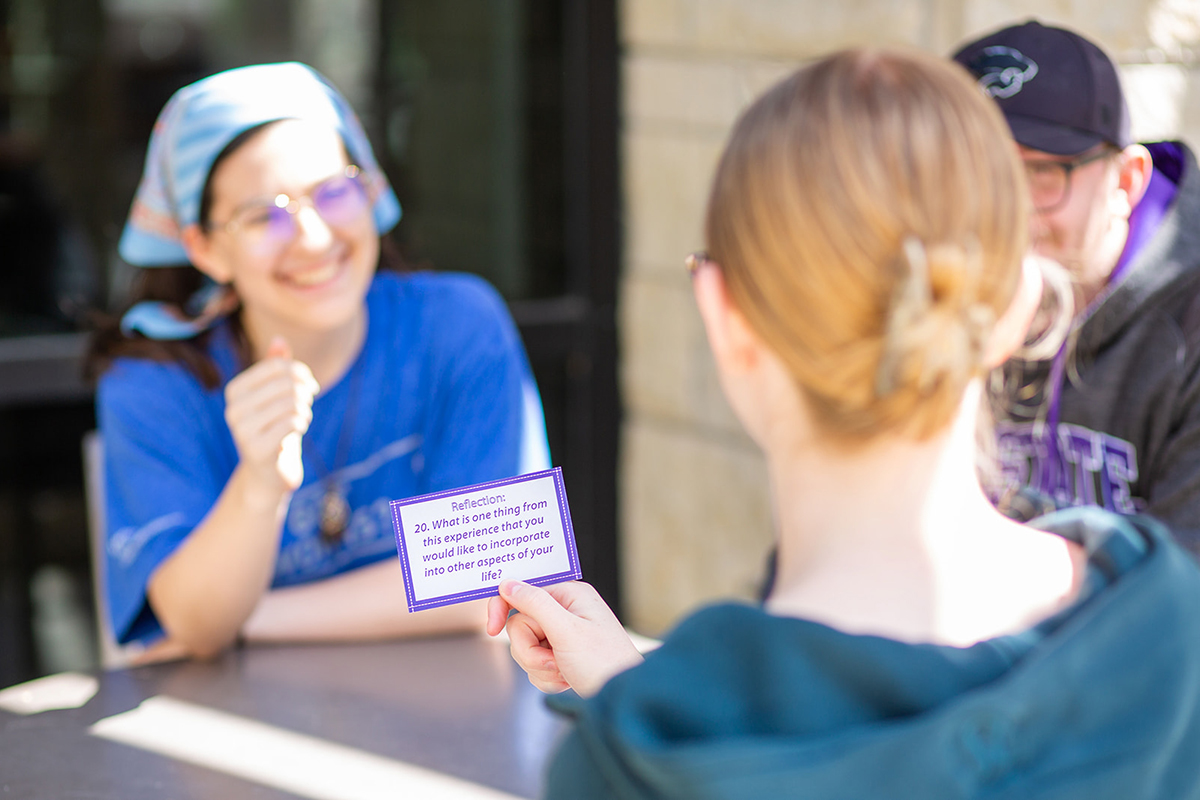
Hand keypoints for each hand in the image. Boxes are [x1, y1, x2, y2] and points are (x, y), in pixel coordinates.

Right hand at [224, 337, 319, 494]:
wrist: (268, 473)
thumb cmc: (275, 428)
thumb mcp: (276, 396)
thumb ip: (276, 368)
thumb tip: (279, 338)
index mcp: (235, 390)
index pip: (277, 366)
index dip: (301, 372)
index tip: (310, 385)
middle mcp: (233, 408)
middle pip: (286, 383)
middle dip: (305, 390)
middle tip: (308, 402)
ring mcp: (242, 430)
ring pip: (291, 402)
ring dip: (305, 409)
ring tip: (302, 417)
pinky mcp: (256, 448)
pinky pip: (292, 422)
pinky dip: (302, 422)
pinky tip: (298, 429)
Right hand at [486, 580, 643, 696]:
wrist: (621, 701)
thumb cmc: (604, 663)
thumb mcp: (567, 631)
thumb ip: (535, 604)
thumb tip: (507, 583)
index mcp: (570, 595)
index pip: (522, 591)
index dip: (502, 607)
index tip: (491, 629)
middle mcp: (566, 610)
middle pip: (520, 625)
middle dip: (530, 650)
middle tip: (553, 661)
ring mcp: (563, 635)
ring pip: (525, 647)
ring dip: (539, 666)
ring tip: (563, 672)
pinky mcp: (561, 656)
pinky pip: (535, 664)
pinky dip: (545, 677)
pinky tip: (565, 681)